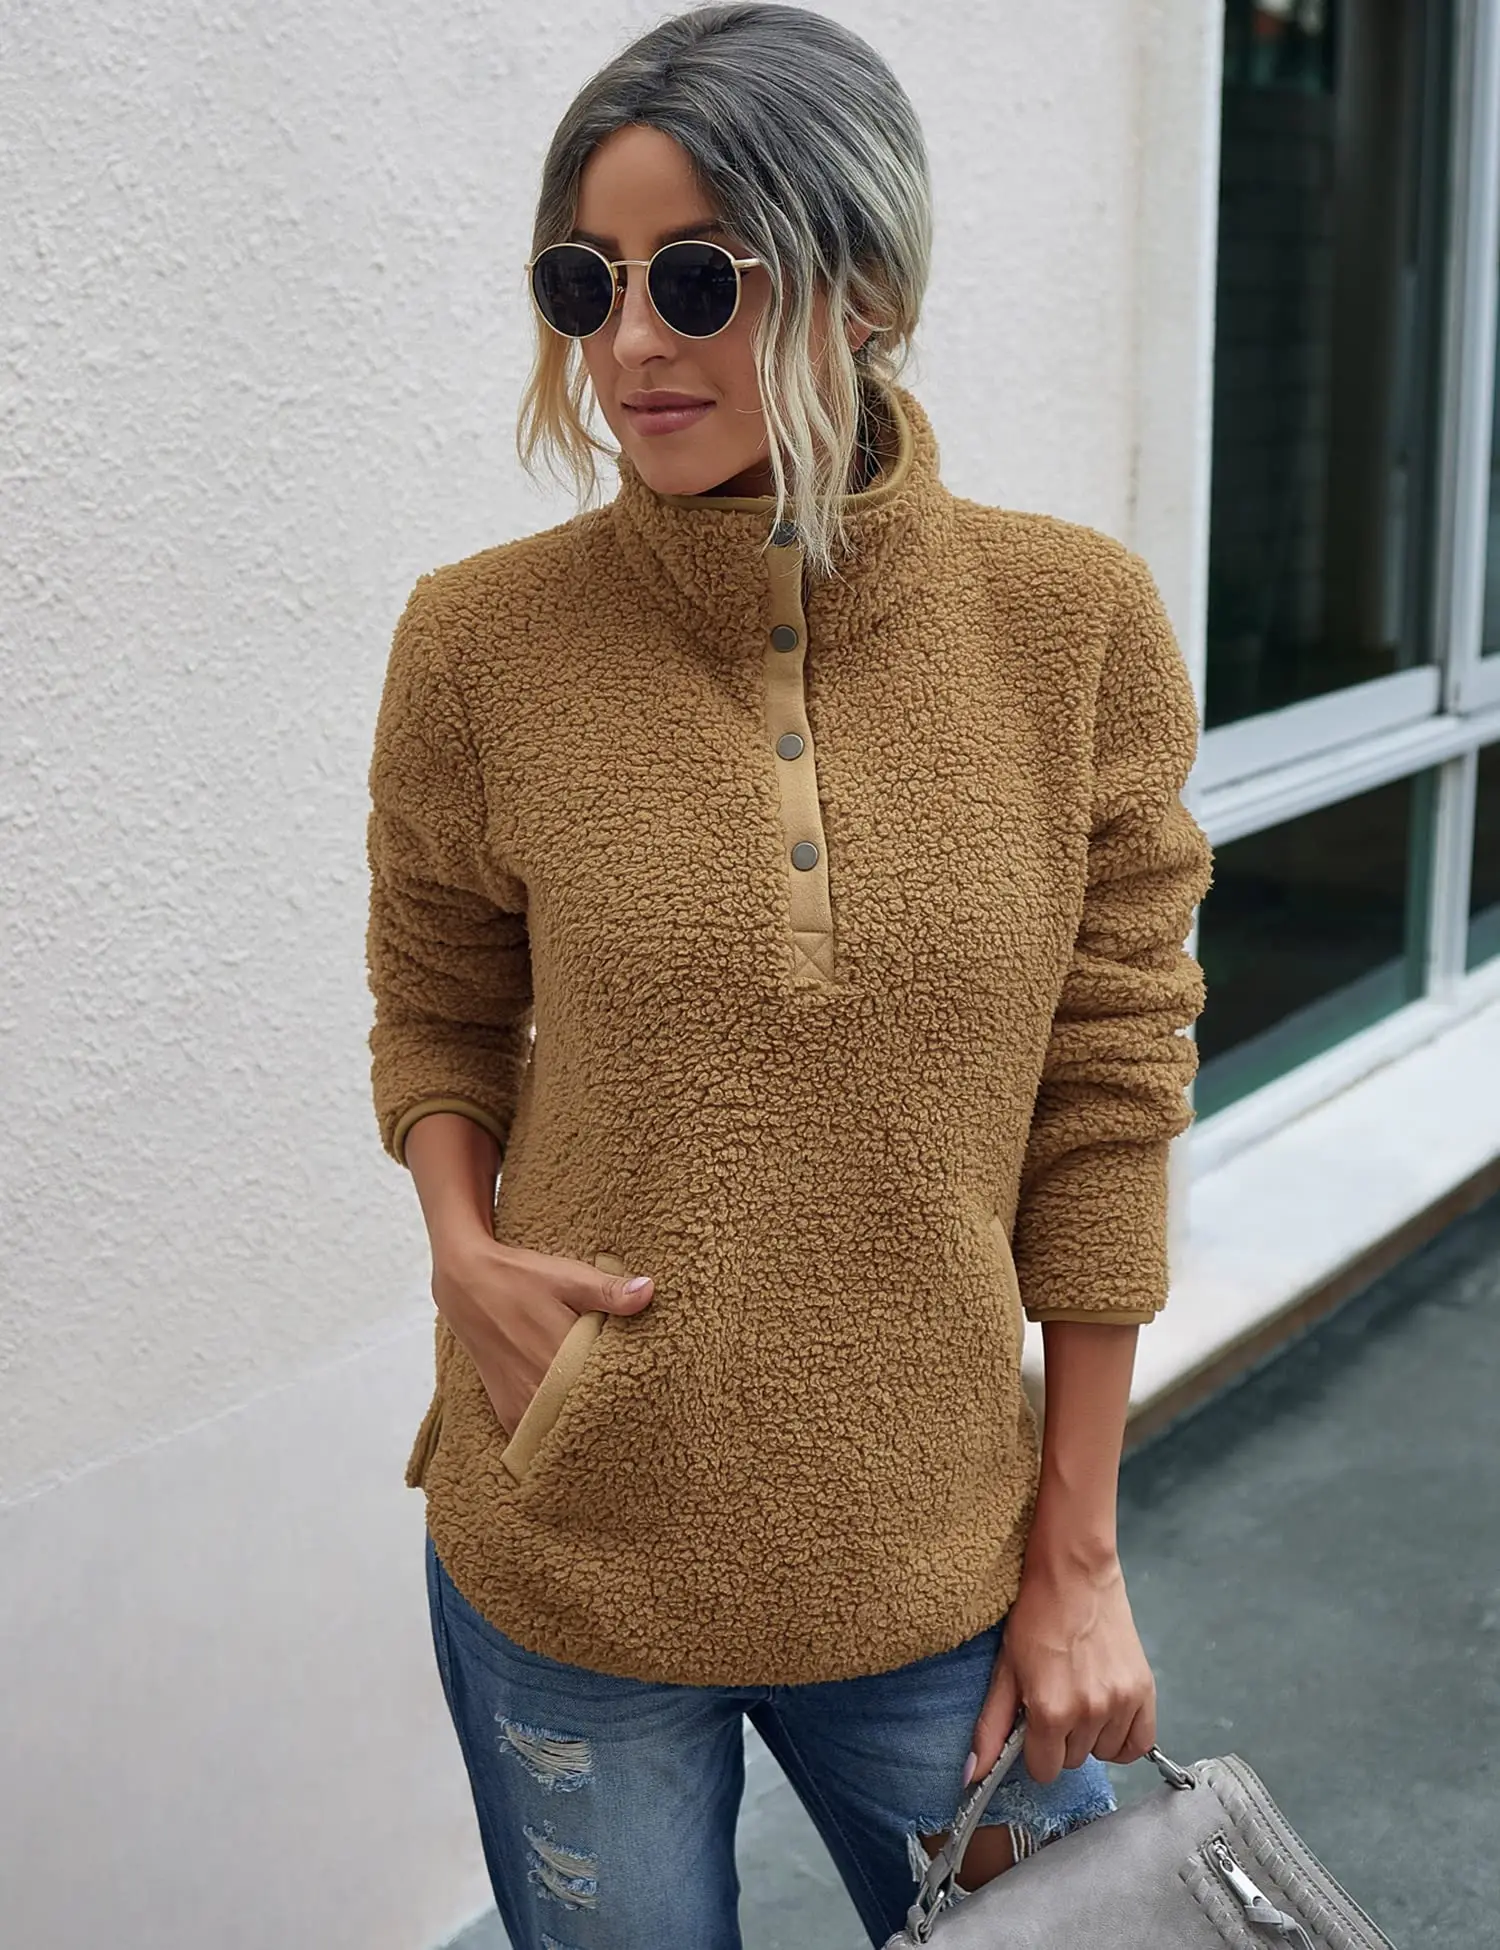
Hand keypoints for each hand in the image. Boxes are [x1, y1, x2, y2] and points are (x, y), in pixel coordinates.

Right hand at [430, 1238, 654, 1436]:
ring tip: (609, 1416)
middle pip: (589, 1417)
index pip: (610, 1389)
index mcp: (561, 1356)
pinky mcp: (508, 1413)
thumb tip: (648, 1291)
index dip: (633, 1393)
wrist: (466, 1285)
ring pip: (564, 1432)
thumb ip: (609, 1291)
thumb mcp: (568, 1277)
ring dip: (586, 1426)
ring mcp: (522, 1405)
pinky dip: (558, 1433)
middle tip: (638, 1412)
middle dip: (613, 1414)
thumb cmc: (519, 1279)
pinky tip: (575, 1422)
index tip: (650, 1391)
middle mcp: (541, 1389)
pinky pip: (539, 1436)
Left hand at [966, 1549, 1155, 1786]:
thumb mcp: (1005, 1670)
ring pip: (1104, 1753)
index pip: (1044, 1770)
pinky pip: (1139, 1744)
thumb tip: (970, 1777)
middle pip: (1073, 1760)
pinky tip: (1108, 1714)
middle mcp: (1089, 1712)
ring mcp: (1120, 1702)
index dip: (1035, 1750)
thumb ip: (991, 1728)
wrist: (1074, 1574)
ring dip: (1092, 1735)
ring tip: (1082, 1695)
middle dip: (1061, 1739)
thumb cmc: (1035, 1617)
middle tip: (1058, 1698)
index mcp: (1050, 1710)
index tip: (1035, 1725)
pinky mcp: (1145, 1690)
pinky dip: (1123, 1738)